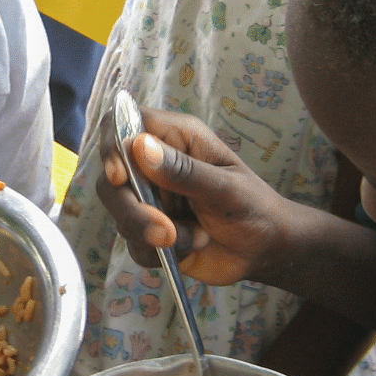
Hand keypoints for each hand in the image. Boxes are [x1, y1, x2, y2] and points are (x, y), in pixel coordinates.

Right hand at [94, 107, 302, 288]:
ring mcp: (149, 199)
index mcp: (176, 138)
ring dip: (152, 234)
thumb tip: (140, 146)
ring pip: (119, 215)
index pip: (124, 124)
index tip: (120, 176)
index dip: (112, 145)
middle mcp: (155, 165)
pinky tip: (190, 246)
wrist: (264, 251)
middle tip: (164, 232)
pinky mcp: (148, 230)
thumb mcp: (226, 188)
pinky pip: (132, 243)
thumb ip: (184, 170)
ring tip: (195, 238)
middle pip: (110, 178)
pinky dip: (158, 252)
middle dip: (132, 209)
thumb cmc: (254, 207)